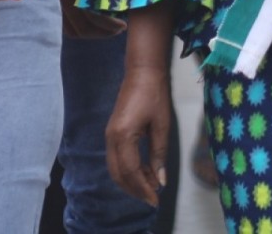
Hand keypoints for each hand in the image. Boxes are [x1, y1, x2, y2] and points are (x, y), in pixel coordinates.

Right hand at [42, 0, 124, 38]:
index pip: (94, 15)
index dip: (109, 24)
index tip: (124, 24)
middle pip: (83, 28)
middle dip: (103, 32)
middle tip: (119, 29)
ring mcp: (59, 0)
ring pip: (73, 29)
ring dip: (91, 33)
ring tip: (108, 29)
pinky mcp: (57, 0)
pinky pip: (66, 24)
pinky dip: (79, 30)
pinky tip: (93, 25)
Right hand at [106, 62, 172, 203]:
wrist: (142, 72)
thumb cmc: (155, 94)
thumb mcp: (162, 125)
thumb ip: (159, 154)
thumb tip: (160, 179)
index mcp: (123, 136)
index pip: (131, 171)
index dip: (143, 188)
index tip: (156, 199)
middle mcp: (111, 138)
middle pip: (119, 174)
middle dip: (135, 189)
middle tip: (153, 198)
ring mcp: (109, 136)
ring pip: (116, 168)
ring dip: (131, 181)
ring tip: (151, 187)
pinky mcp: (113, 133)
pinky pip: (117, 158)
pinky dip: (128, 170)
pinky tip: (144, 172)